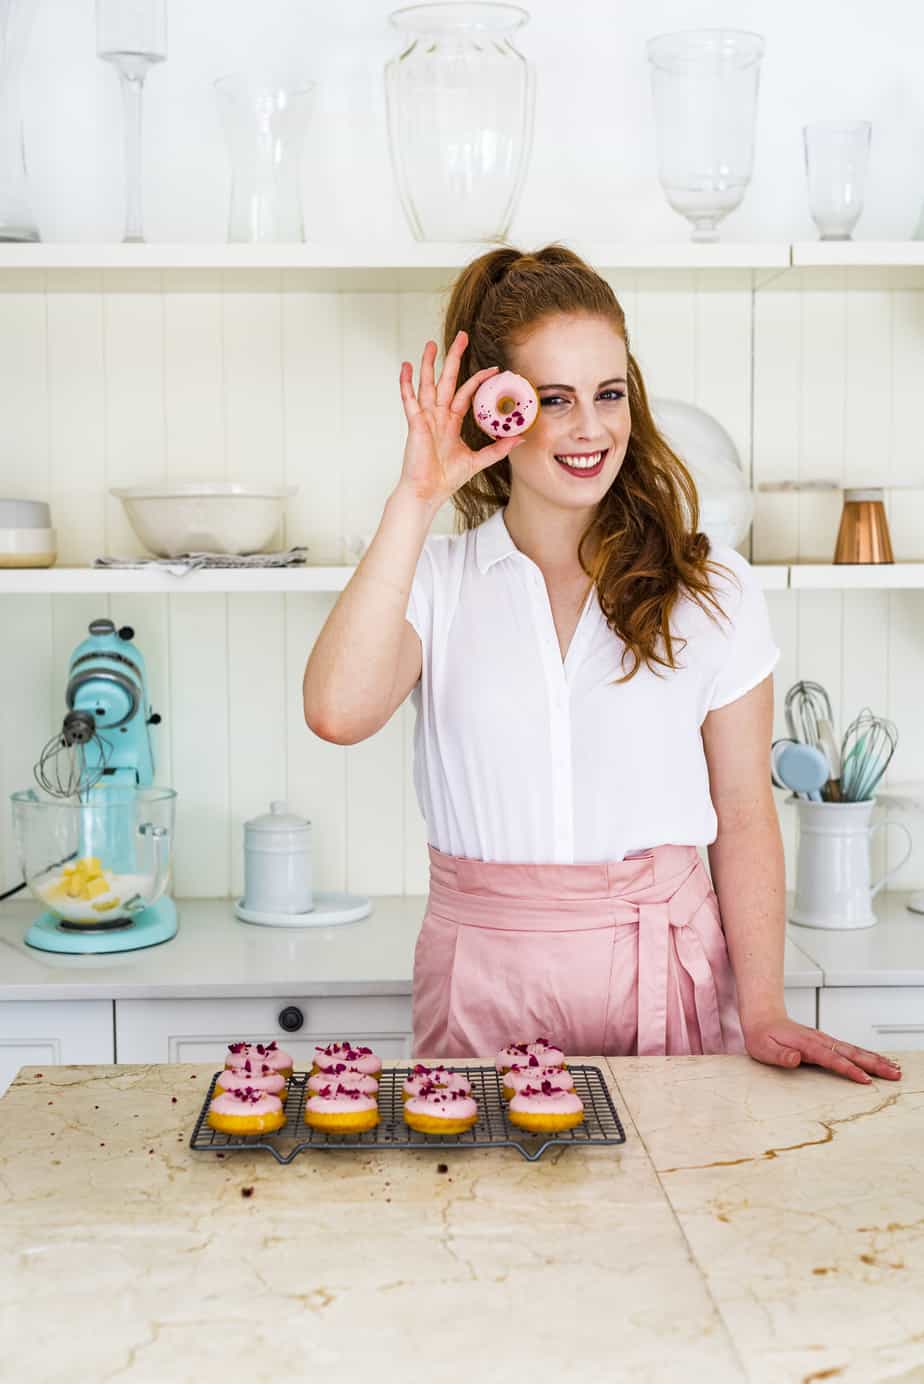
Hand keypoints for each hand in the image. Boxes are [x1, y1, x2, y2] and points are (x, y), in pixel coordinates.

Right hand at [396, 330, 526, 508]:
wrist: (427, 493)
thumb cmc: (445, 479)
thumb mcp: (477, 460)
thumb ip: (498, 448)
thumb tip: (520, 438)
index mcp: (451, 422)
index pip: (465, 393)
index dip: (478, 380)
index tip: (493, 368)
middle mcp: (438, 416)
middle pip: (446, 380)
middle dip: (454, 358)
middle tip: (461, 336)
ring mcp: (425, 418)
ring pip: (427, 384)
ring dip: (429, 364)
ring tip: (431, 344)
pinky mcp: (415, 424)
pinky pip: (409, 400)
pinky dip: (406, 383)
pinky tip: (406, 367)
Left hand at [743, 1013, 902, 1084]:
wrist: (763, 1017)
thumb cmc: (762, 1035)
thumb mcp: (764, 1048)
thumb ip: (780, 1055)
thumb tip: (795, 1058)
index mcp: (807, 1044)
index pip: (832, 1058)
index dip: (849, 1069)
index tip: (865, 1079)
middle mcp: (820, 1040)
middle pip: (851, 1053)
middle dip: (874, 1064)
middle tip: (894, 1074)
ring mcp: (825, 1040)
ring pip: (854, 1050)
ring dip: (875, 1059)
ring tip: (895, 1069)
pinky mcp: (826, 1043)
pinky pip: (850, 1049)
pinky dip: (867, 1055)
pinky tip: (877, 1061)